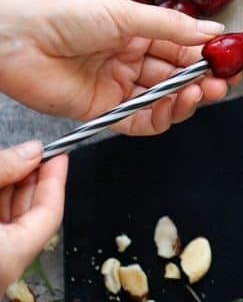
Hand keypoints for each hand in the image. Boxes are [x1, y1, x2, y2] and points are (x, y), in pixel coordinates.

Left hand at [0, 0, 239, 134]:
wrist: (12, 39)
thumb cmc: (62, 14)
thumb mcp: (125, 14)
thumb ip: (172, 27)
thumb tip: (214, 31)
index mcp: (136, 31)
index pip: (183, 46)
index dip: (209, 53)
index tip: (234, 57)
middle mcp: (130, 59)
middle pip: (178, 75)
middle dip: (204, 78)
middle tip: (226, 80)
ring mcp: (118, 86)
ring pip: (164, 99)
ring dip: (188, 98)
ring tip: (204, 91)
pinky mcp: (103, 111)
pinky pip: (140, 121)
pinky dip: (162, 117)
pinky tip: (175, 106)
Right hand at [0, 141, 66, 293]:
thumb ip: (2, 170)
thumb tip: (30, 152)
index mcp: (8, 258)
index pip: (49, 213)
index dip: (55, 179)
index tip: (58, 155)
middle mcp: (1, 270)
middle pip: (29, 217)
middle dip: (30, 180)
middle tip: (29, 154)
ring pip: (8, 222)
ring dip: (9, 190)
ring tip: (9, 163)